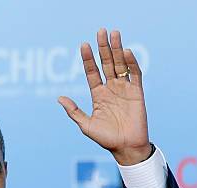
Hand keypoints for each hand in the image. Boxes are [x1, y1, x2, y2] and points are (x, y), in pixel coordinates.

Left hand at [58, 29, 150, 164]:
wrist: (126, 147)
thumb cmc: (106, 139)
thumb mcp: (86, 125)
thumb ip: (73, 111)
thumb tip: (59, 98)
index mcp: (98, 95)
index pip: (92, 72)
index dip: (87, 59)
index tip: (83, 45)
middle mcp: (111, 89)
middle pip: (106, 63)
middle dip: (103, 48)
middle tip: (101, 31)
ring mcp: (124, 89)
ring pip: (120, 65)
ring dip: (117, 49)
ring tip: (114, 34)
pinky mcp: (137, 93)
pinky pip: (135, 75)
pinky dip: (132, 63)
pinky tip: (127, 52)